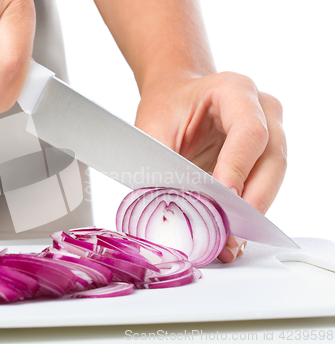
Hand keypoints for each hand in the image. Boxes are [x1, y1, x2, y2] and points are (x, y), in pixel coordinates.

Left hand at [135, 72, 286, 262]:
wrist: (175, 96)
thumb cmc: (166, 107)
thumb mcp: (153, 130)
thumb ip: (165, 166)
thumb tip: (173, 213)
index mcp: (235, 90)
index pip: (249, 132)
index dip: (238, 168)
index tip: (224, 198)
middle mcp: (263, 108)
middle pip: (271, 159)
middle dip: (252, 202)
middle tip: (230, 235)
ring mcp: (271, 131)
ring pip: (274, 177)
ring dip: (254, 212)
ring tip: (231, 242)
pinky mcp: (266, 154)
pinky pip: (265, 184)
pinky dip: (250, 210)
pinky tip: (234, 232)